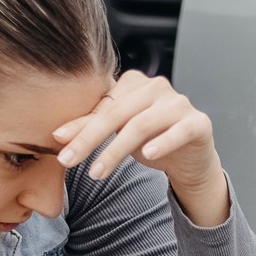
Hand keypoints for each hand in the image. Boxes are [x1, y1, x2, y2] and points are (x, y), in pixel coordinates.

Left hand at [53, 70, 229, 226]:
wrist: (191, 158)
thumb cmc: (151, 140)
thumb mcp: (118, 134)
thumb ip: (93, 128)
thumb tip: (56, 135)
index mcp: (134, 83)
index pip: (102, 105)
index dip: (79, 125)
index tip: (56, 144)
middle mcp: (156, 87)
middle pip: (117, 113)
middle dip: (90, 139)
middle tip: (69, 161)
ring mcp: (179, 103)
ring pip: (142, 124)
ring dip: (116, 150)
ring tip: (97, 172)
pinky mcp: (199, 122)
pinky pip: (179, 131)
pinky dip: (163, 142)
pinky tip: (148, 154)